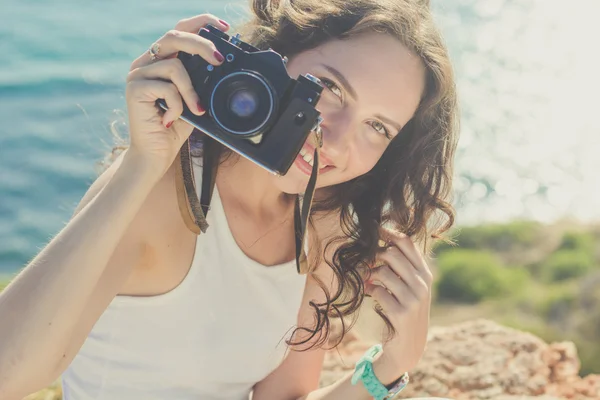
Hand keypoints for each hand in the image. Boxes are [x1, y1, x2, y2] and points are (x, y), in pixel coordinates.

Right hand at [125, 15, 229, 174]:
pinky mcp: (134, 89)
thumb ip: (200, 79)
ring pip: (175, 67)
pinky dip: (178, 106)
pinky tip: (171, 119)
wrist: (156, 153)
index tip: (223, 26)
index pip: (179, 30)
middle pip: (174, 36)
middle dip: (201, 45)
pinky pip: (167, 88)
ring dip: (191, 92)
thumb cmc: (175, 126)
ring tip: (196, 110)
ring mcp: (137, 74)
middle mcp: (146, 62)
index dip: (201, 23)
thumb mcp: (194, 98)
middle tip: (219, 60)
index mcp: (160, 60)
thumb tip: (220, 63)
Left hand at [365, 227, 432, 383]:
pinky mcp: (402, 313)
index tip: (375, 229)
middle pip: (393, 254)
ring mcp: (413, 299)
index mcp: (425, 274)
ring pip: (383, 272)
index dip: (390, 233)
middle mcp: (423, 284)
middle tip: (367, 261)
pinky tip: (370, 293)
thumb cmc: (405, 309)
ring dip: (370, 274)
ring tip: (368, 279)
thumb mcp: (410, 286)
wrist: (409, 345)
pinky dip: (370, 290)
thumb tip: (383, 240)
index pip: (408, 244)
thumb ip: (402, 266)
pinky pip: (378, 291)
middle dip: (375, 255)